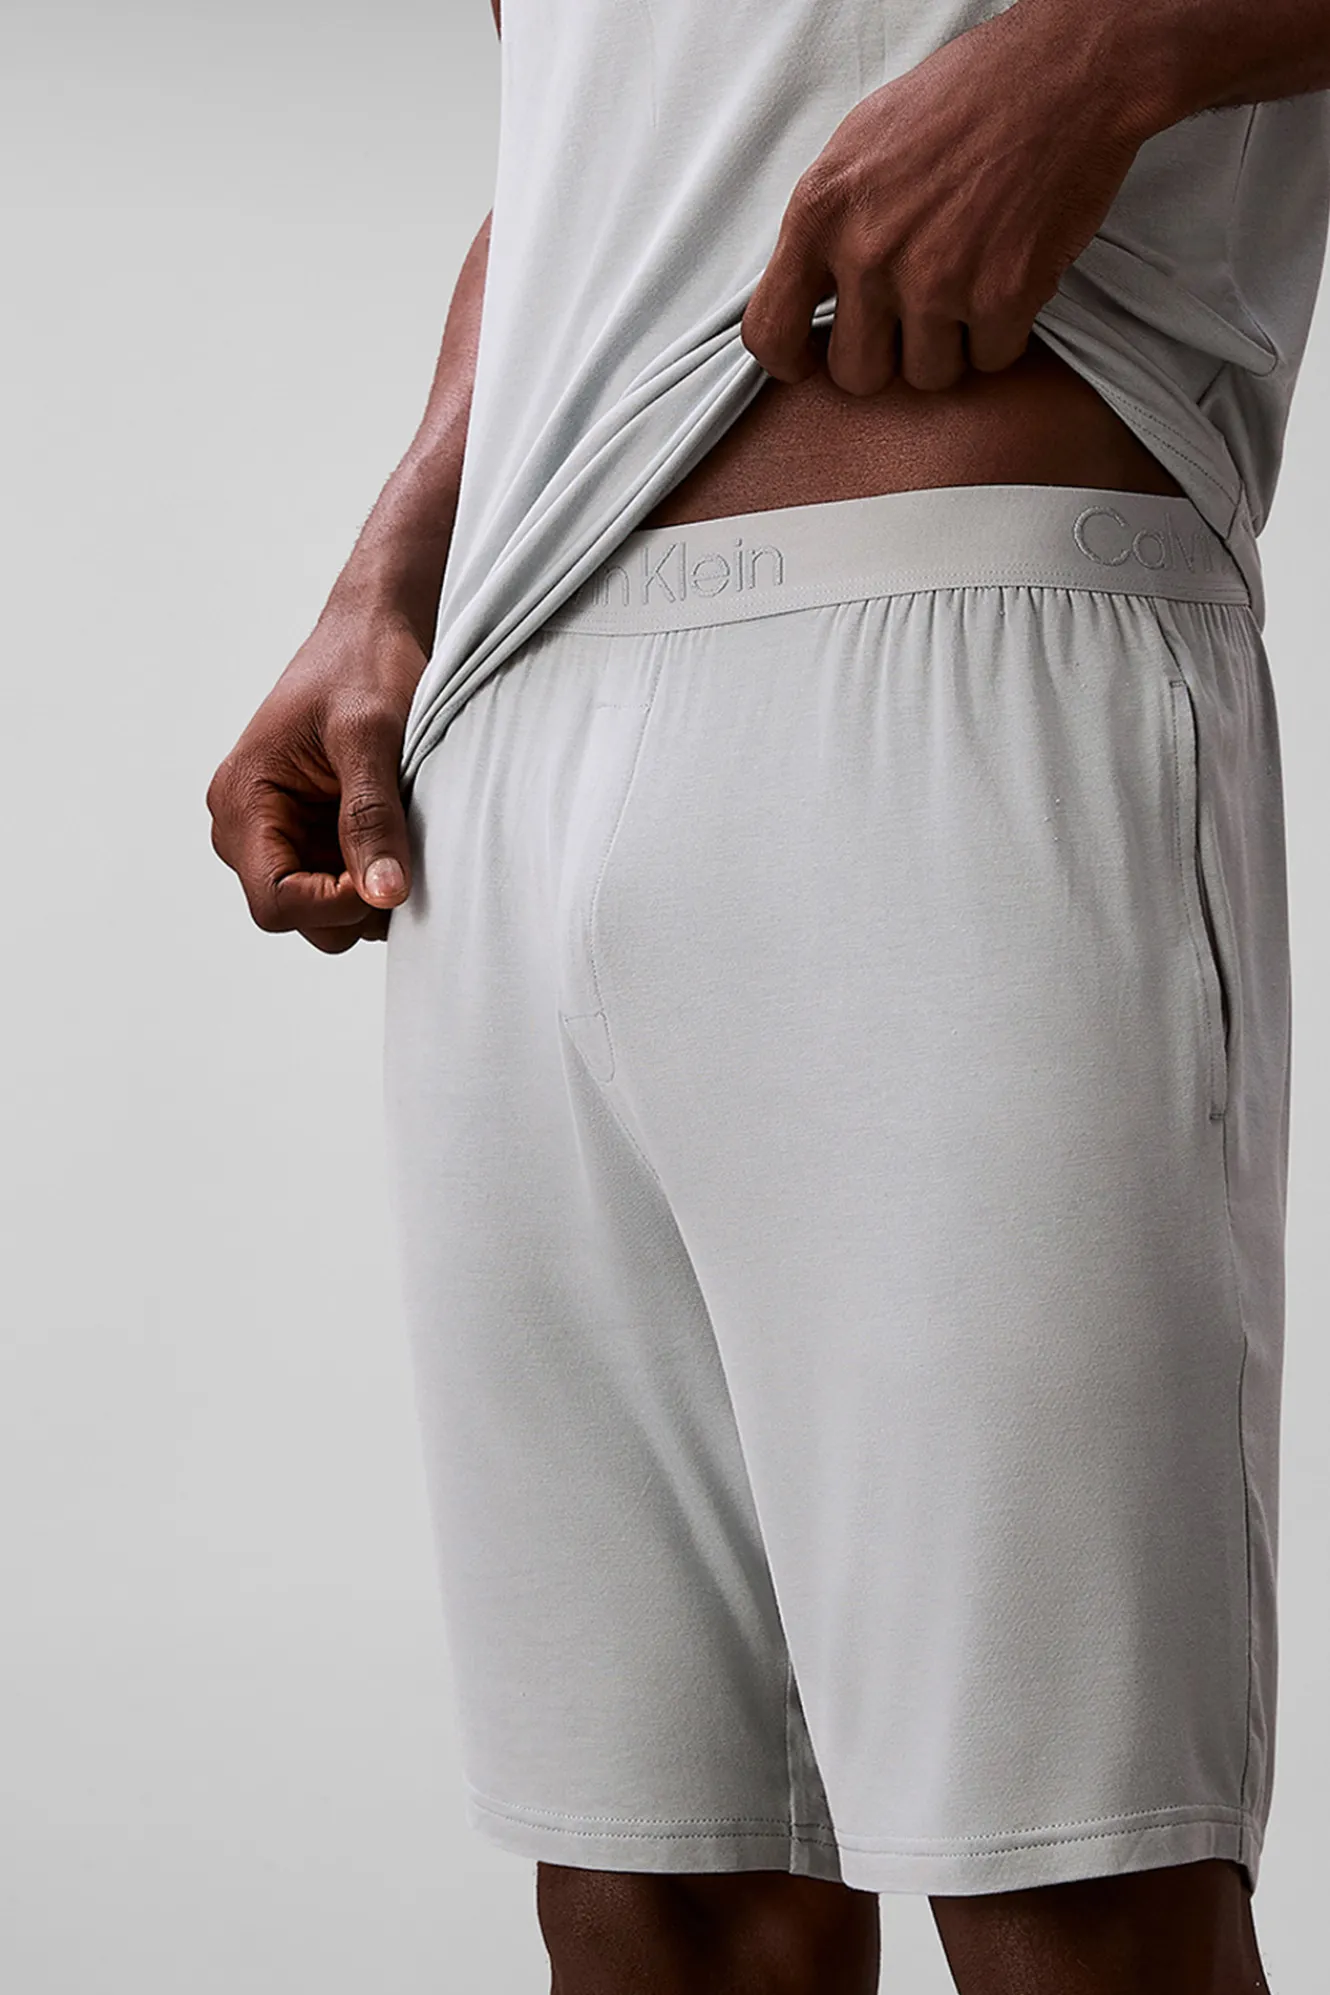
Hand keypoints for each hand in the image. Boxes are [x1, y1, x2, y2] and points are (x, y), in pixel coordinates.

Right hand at [207, 604, 423, 952]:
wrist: (370, 631)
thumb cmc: (363, 667)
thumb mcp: (371, 738)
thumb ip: (372, 817)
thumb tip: (382, 894)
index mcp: (242, 802)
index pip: (275, 902)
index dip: (334, 905)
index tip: (388, 876)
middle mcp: (246, 827)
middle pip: (299, 918)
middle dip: (355, 901)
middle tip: (403, 852)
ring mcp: (278, 835)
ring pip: (326, 911)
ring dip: (369, 888)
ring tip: (400, 830)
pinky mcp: (310, 836)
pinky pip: (342, 885)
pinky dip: (375, 872)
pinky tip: (396, 829)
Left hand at [742, 1, 1149, 394]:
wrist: (1063, 75)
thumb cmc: (962, 101)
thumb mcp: (860, 145)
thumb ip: (827, 224)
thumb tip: (808, 291)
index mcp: (820, 212)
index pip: (769, 331)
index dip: (791, 362)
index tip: (812, 362)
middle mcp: (868, 252)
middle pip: (857, 375)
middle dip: (888, 358)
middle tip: (915, 320)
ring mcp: (935, 279)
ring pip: (927, 376)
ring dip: (951, 347)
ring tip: (970, 286)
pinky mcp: (1002, 296)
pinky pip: (990, 360)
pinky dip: (1005, 333)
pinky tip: (1011, 279)